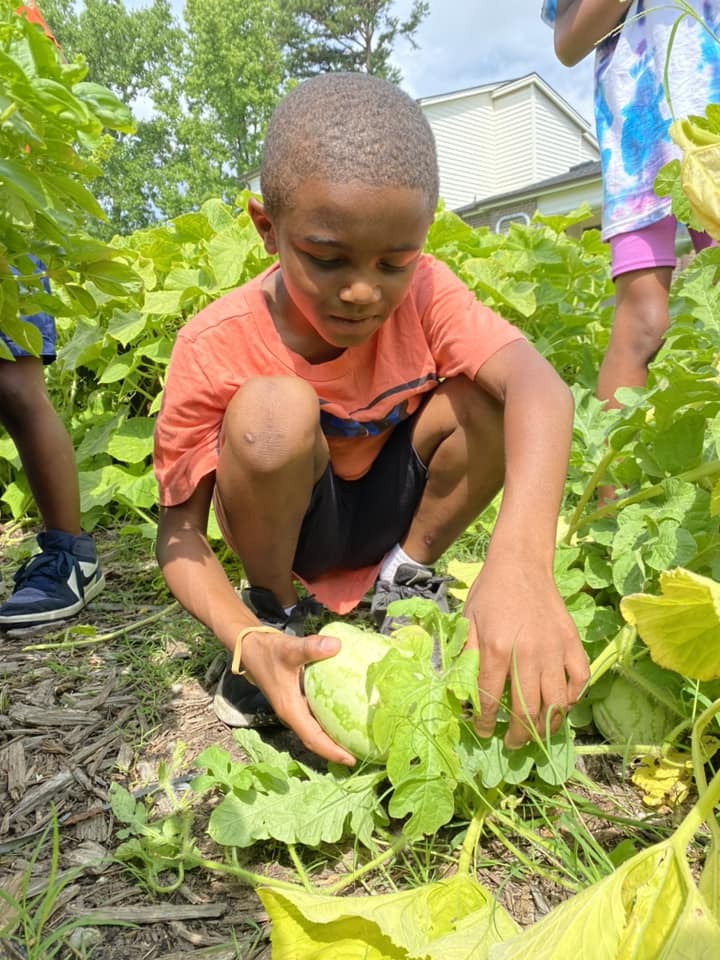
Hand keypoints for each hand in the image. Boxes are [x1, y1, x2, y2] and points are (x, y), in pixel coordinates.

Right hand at [241, 628, 355, 765]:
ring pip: (316, 729)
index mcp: (290, 710)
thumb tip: (337, 645)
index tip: (351, 761)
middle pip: (317, 739)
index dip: (331, 751)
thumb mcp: (289, 649)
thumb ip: (310, 648)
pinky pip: (316, 716)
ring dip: (335, 736)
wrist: (250, 647)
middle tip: (363, 751)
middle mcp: (293, 713)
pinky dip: (331, 719)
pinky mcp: (297, 699)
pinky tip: (347, 712)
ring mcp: (294, 707)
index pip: (313, 738)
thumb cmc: (268, 652)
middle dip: (338, 749)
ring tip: (359, 738)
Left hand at [464, 560, 588, 747]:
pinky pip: (579, 681)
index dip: (487, 722)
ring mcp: (555, 650)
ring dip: (547, 725)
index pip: (492, 700)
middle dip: (520, 734)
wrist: (521, 565)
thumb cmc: (490, 593)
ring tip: (537, 732)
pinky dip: (573, 699)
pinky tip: (561, 705)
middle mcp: (529, 655)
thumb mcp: (468, 622)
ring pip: (557, 703)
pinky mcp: (572, 643)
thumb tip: (462, 692)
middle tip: (513, 743)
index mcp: (497, 650)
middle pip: (528, 711)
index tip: (485, 732)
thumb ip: (467, 656)